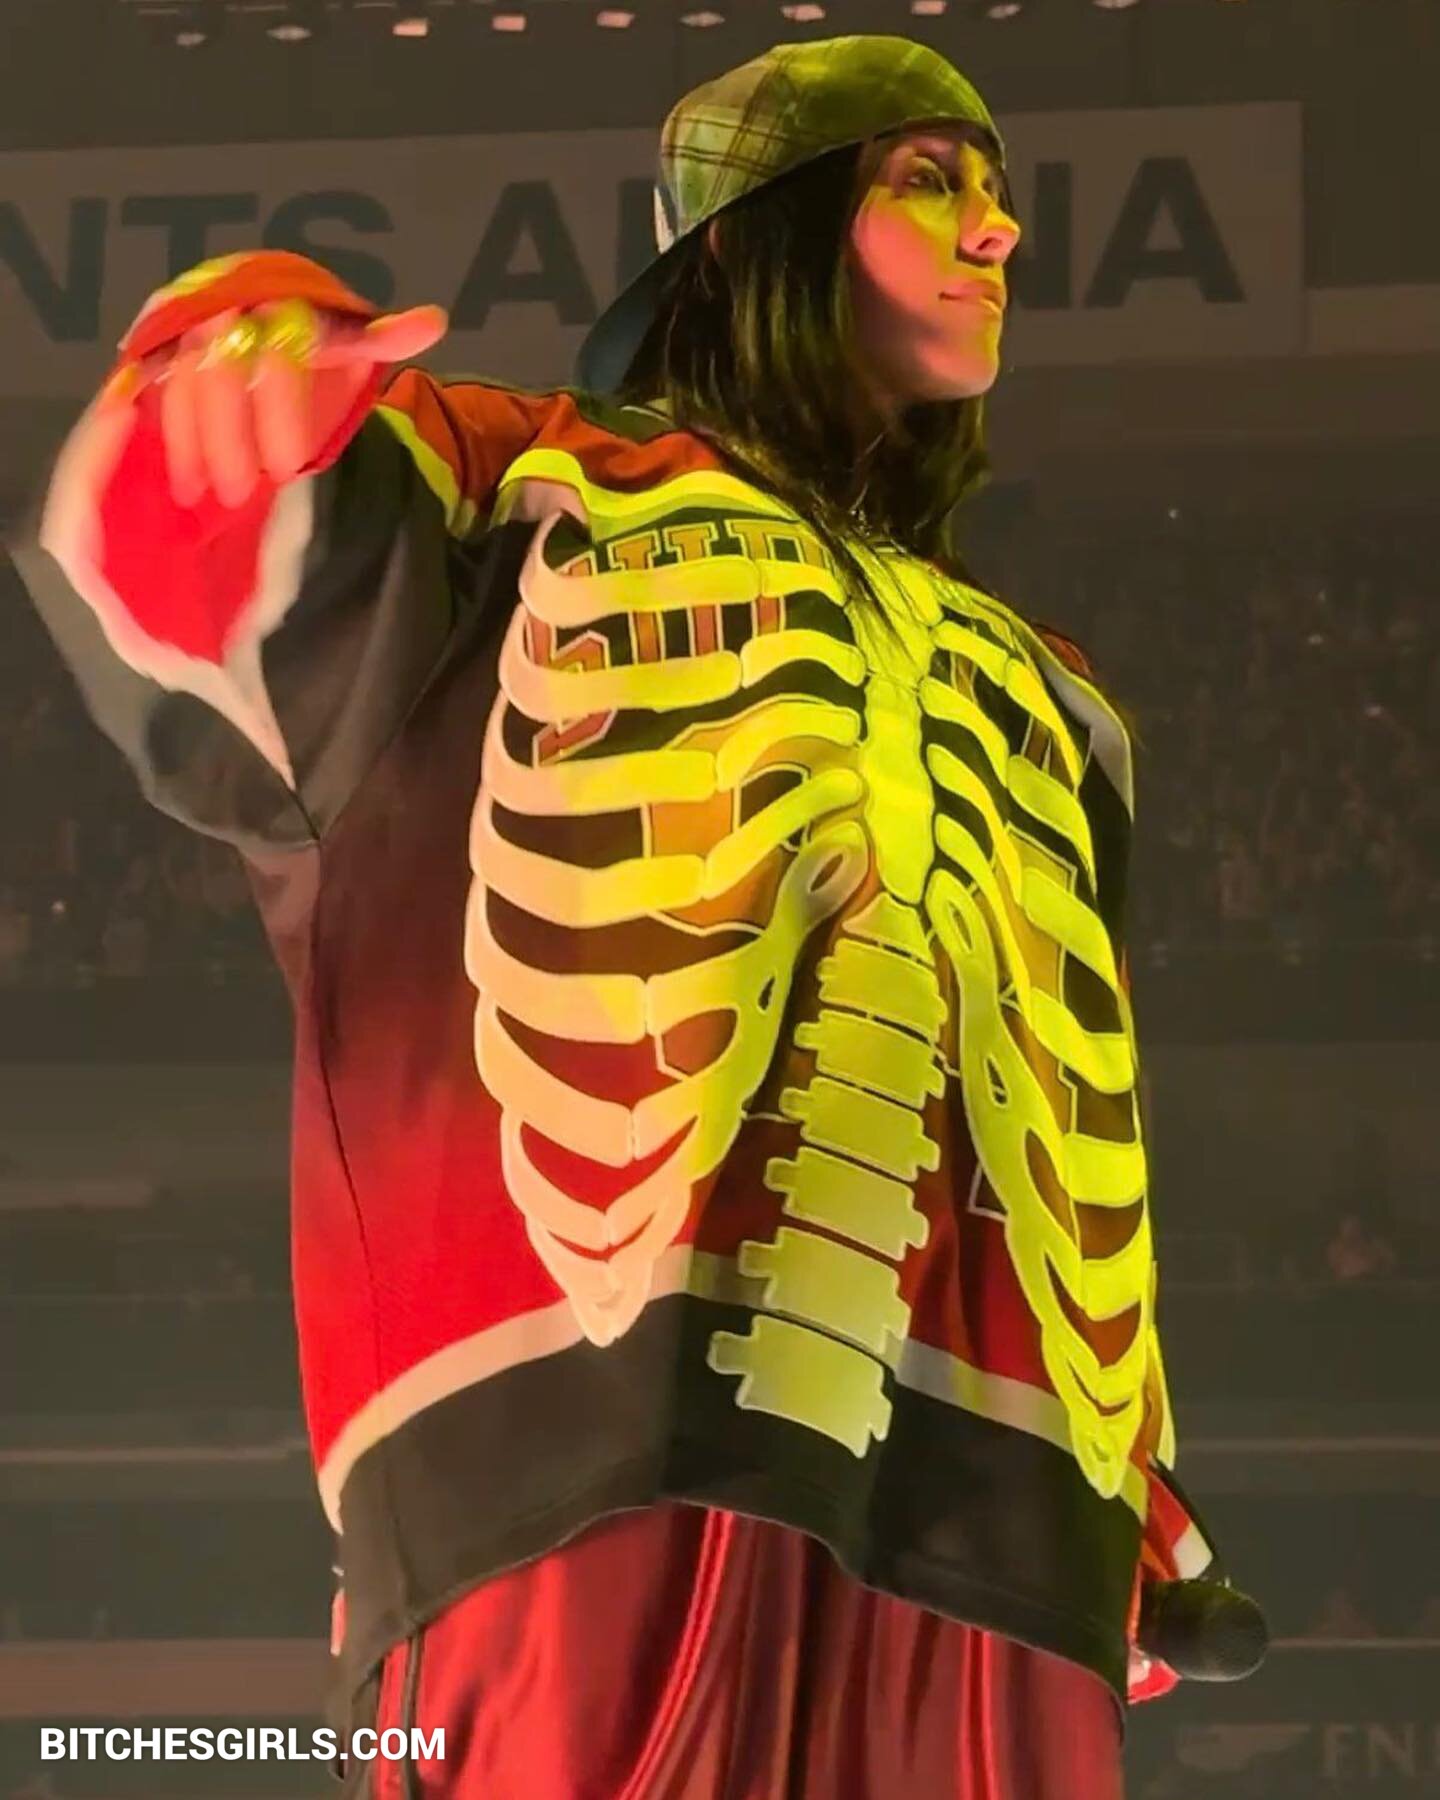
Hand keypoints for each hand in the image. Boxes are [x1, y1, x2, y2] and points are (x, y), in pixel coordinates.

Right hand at [92, 298, 448, 509]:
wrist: (258, 322)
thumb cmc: (309, 341)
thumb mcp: (345, 341)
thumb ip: (379, 337)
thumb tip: (434, 322)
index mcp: (277, 297)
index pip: (274, 353)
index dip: (279, 414)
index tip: (289, 468)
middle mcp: (223, 302)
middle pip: (218, 369)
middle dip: (228, 436)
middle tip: (241, 492)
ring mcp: (184, 324)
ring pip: (179, 381)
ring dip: (190, 442)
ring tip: (203, 495)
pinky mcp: (156, 349)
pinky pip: (150, 388)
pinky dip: (162, 433)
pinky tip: (176, 477)